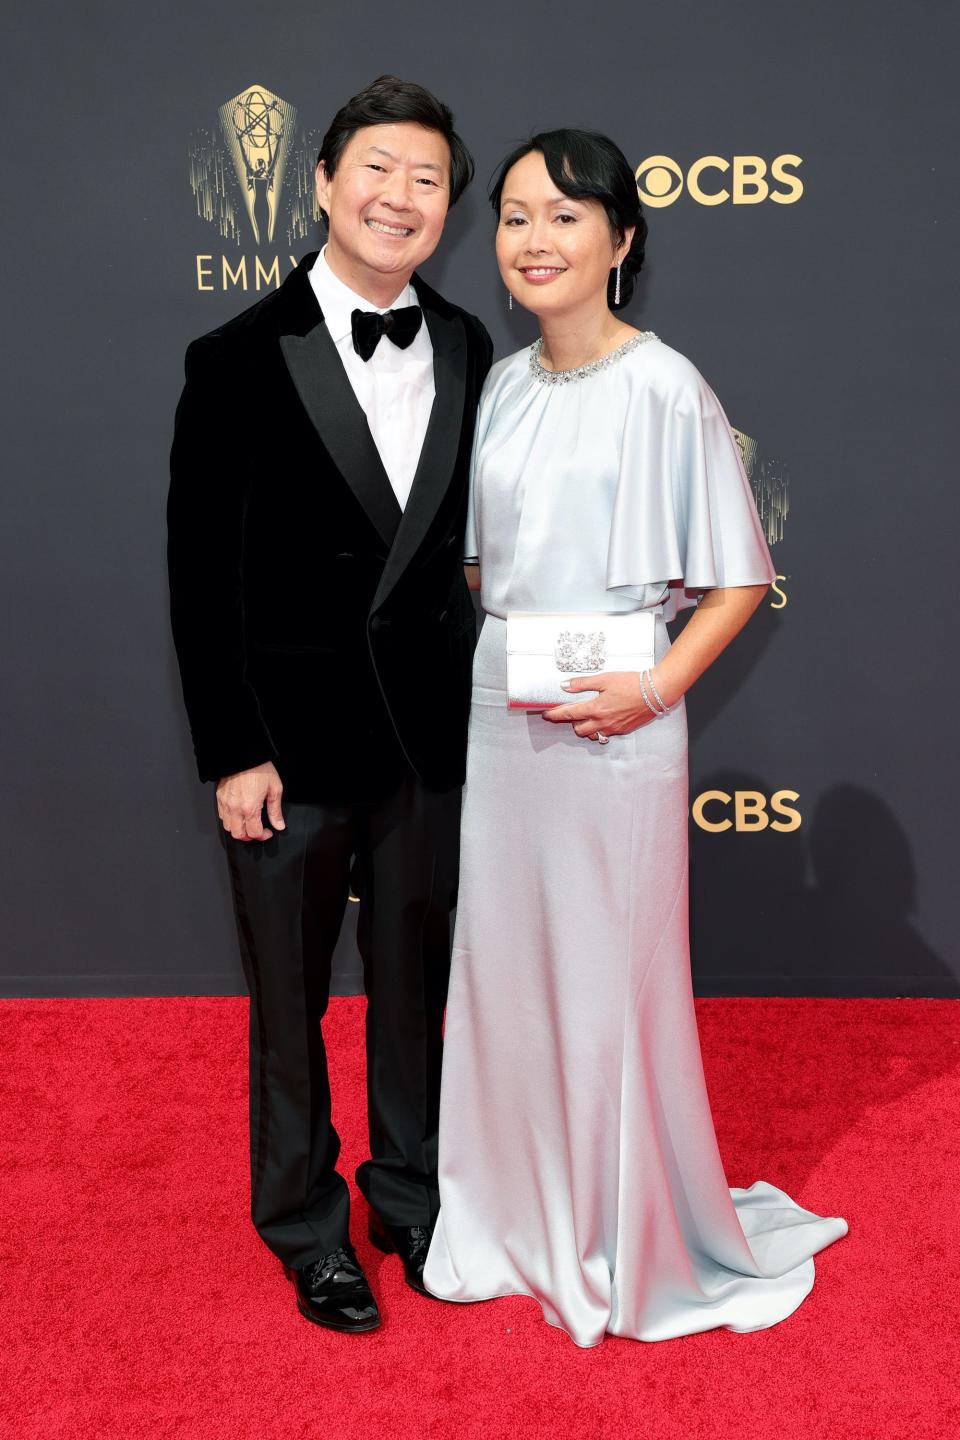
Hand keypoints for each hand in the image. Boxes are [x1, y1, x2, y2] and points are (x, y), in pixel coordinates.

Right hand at [216, 762, 284, 840]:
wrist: (244, 755)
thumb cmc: (259, 769)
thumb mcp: (274, 789)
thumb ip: (275, 811)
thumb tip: (279, 825)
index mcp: (250, 808)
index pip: (254, 833)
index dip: (263, 836)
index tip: (268, 832)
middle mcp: (235, 808)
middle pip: (238, 834)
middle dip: (249, 837)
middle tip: (257, 831)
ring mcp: (225, 803)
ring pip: (228, 827)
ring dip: (238, 829)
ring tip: (247, 824)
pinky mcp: (219, 797)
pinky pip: (221, 816)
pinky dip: (229, 820)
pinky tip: (238, 814)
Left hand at [541, 670, 671, 740]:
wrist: (656, 692)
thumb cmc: (632, 683)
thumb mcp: (605, 678)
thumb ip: (582, 684)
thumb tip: (565, 685)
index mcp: (596, 708)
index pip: (568, 714)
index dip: (554, 714)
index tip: (546, 714)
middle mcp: (603, 722)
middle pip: (578, 729)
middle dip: (571, 722)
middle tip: (571, 711)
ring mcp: (613, 728)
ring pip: (592, 734)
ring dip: (586, 727)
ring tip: (588, 715)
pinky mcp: (623, 730)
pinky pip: (605, 734)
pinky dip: (599, 728)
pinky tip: (603, 718)